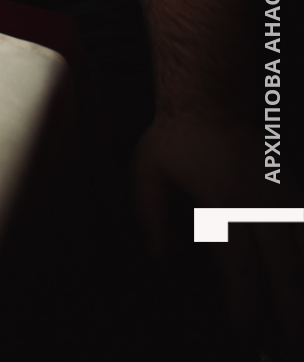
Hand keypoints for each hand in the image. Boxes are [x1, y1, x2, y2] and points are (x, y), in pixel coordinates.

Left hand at [133, 112, 301, 347]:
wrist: (208, 96)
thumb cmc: (174, 139)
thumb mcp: (146, 172)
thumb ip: (150, 217)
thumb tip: (158, 261)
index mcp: (224, 205)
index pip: (240, 270)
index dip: (246, 308)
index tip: (248, 335)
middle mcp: (261, 203)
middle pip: (285, 270)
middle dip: (289, 311)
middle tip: (287, 344)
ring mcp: (285, 194)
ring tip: (300, 324)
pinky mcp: (296, 186)